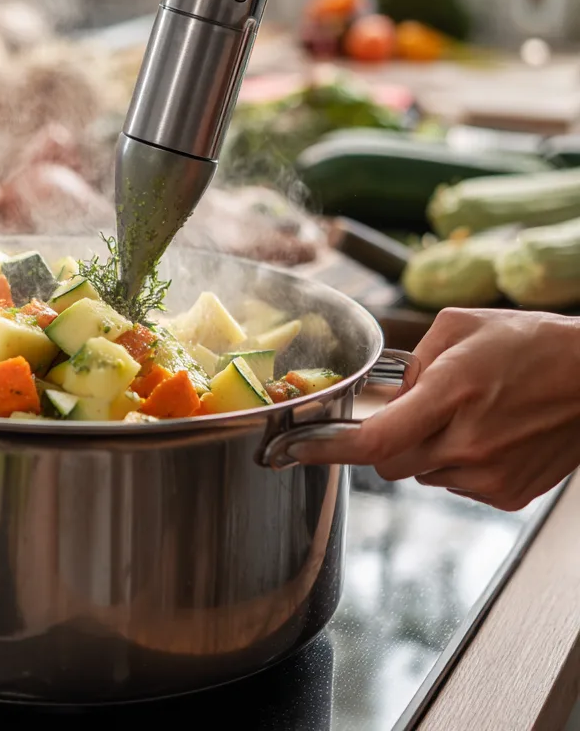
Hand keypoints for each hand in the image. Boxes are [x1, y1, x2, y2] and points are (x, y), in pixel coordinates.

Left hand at [289, 308, 579, 511]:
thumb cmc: (533, 343)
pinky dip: (457, 462)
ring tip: (469, 415)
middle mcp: (467, 442)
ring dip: (426, 449)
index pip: (372, 440)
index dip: (325, 449)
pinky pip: (455, 483)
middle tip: (415, 411)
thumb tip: (390, 396)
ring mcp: (489, 475)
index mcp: (450, 394)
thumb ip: (411, 363)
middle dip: (386, 439)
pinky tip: (488, 434)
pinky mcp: (507, 495)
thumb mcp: (458, 329)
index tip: (292, 449)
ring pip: (420, 472)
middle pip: (387, 462)